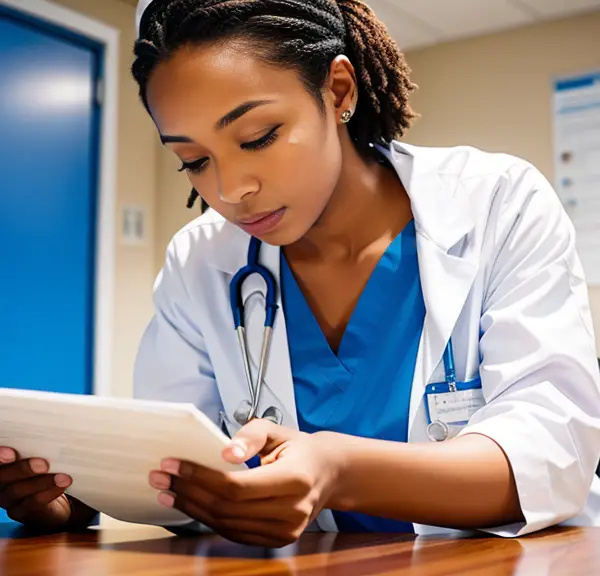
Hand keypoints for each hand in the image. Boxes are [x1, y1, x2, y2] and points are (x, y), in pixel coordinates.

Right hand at [0, 447, 72, 530]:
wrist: (53, 502)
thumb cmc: (45, 470)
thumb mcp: (40, 456)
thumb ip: (37, 448)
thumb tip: (53, 434)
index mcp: (3, 466)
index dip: (0, 456)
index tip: (11, 452)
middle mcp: (0, 483)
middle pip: (2, 476)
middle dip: (23, 469)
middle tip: (44, 464)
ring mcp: (8, 499)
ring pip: (17, 491)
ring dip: (41, 482)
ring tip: (62, 477)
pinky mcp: (20, 512)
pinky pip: (31, 504)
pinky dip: (48, 493)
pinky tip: (62, 485)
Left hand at [149, 420, 340, 546]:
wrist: (328, 473)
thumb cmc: (299, 449)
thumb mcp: (277, 430)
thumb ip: (249, 435)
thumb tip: (225, 452)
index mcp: (294, 480)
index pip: (236, 486)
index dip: (200, 477)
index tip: (173, 464)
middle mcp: (292, 511)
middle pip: (227, 508)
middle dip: (188, 492)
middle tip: (161, 476)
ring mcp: (285, 531)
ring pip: (226, 524)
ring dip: (192, 507)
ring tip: (168, 490)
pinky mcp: (278, 540)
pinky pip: (234, 533)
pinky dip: (208, 519)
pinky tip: (190, 504)